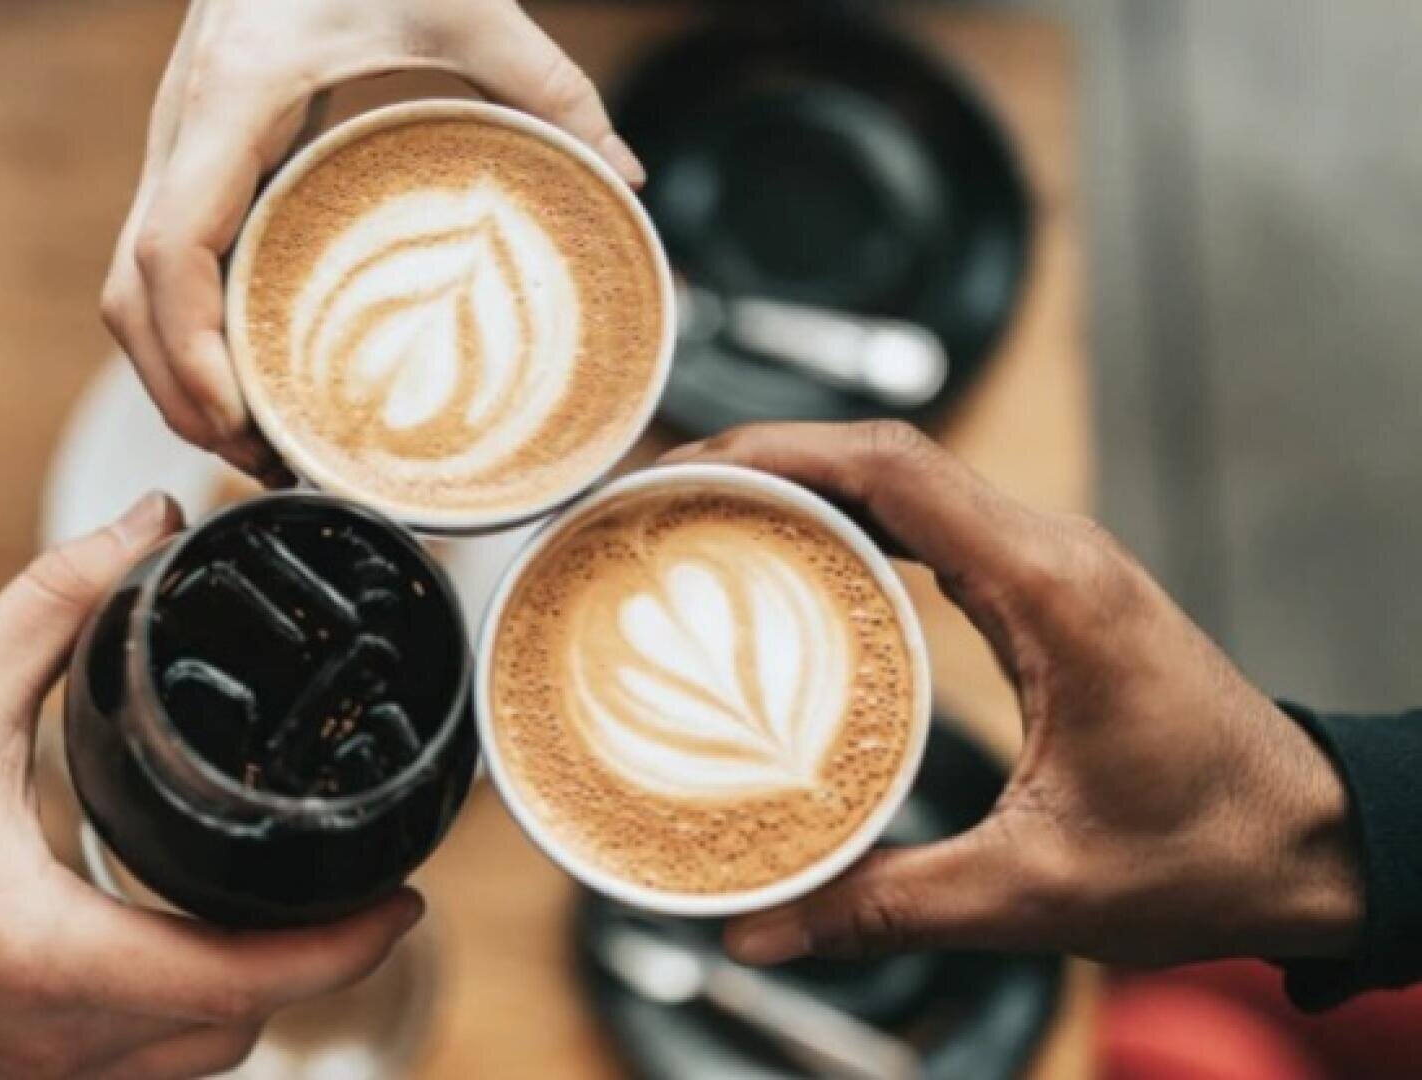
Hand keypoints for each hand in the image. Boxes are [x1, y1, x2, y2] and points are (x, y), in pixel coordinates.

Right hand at [0, 493, 420, 1076]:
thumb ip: (60, 602)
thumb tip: (144, 524)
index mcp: (46, 959)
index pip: (245, 981)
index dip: (344, 946)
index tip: (404, 898)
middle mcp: (42, 1046)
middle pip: (230, 1032)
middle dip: (304, 968)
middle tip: (345, 886)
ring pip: (180, 1066)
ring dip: (238, 1000)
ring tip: (274, 911)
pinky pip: (120, 1075)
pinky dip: (169, 1022)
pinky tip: (172, 948)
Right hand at [101, 0, 642, 479]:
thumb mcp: (460, 0)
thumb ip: (544, 79)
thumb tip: (624, 172)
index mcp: (230, 100)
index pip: (167, 250)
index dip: (187, 349)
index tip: (237, 416)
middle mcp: (182, 133)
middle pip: (130, 298)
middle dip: (179, 392)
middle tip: (263, 463)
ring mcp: (179, 150)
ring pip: (132, 291)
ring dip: (177, 375)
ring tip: (258, 443)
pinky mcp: (199, 160)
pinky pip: (167, 266)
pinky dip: (191, 334)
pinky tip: (252, 374)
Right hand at [664, 423, 1363, 967]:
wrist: (1313, 845)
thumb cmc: (1208, 851)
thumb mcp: (1036, 888)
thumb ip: (888, 904)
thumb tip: (761, 928)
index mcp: (1052, 589)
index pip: (895, 467)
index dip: (775, 451)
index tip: (683, 469)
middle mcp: (1052, 553)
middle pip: (883, 457)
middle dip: (762, 460)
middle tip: (659, 501)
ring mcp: (1051, 565)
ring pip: (905, 482)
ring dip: (802, 486)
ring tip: (699, 521)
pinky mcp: (1046, 593)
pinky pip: (930, 526)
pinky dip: (849, 527)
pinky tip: (788, 568)